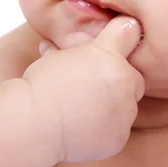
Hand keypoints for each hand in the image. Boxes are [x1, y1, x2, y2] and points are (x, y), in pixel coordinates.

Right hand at [22, 16, 144, 162]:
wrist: (32, 123)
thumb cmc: (43, 83)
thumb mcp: (62, 50)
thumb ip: (88, 39)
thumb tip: (111, 27)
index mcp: (112, 58)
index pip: (129, 36)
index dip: (117, 44)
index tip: (107, 50)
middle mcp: (125, 84)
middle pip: (134, 78)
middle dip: (117, 79)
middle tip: (91, 84)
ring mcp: (124, 115)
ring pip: (126, 105)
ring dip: (111, 104)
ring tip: (81, 106)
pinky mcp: (119, 139)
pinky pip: (117, 130)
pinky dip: (105, 128)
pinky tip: (82, 125)